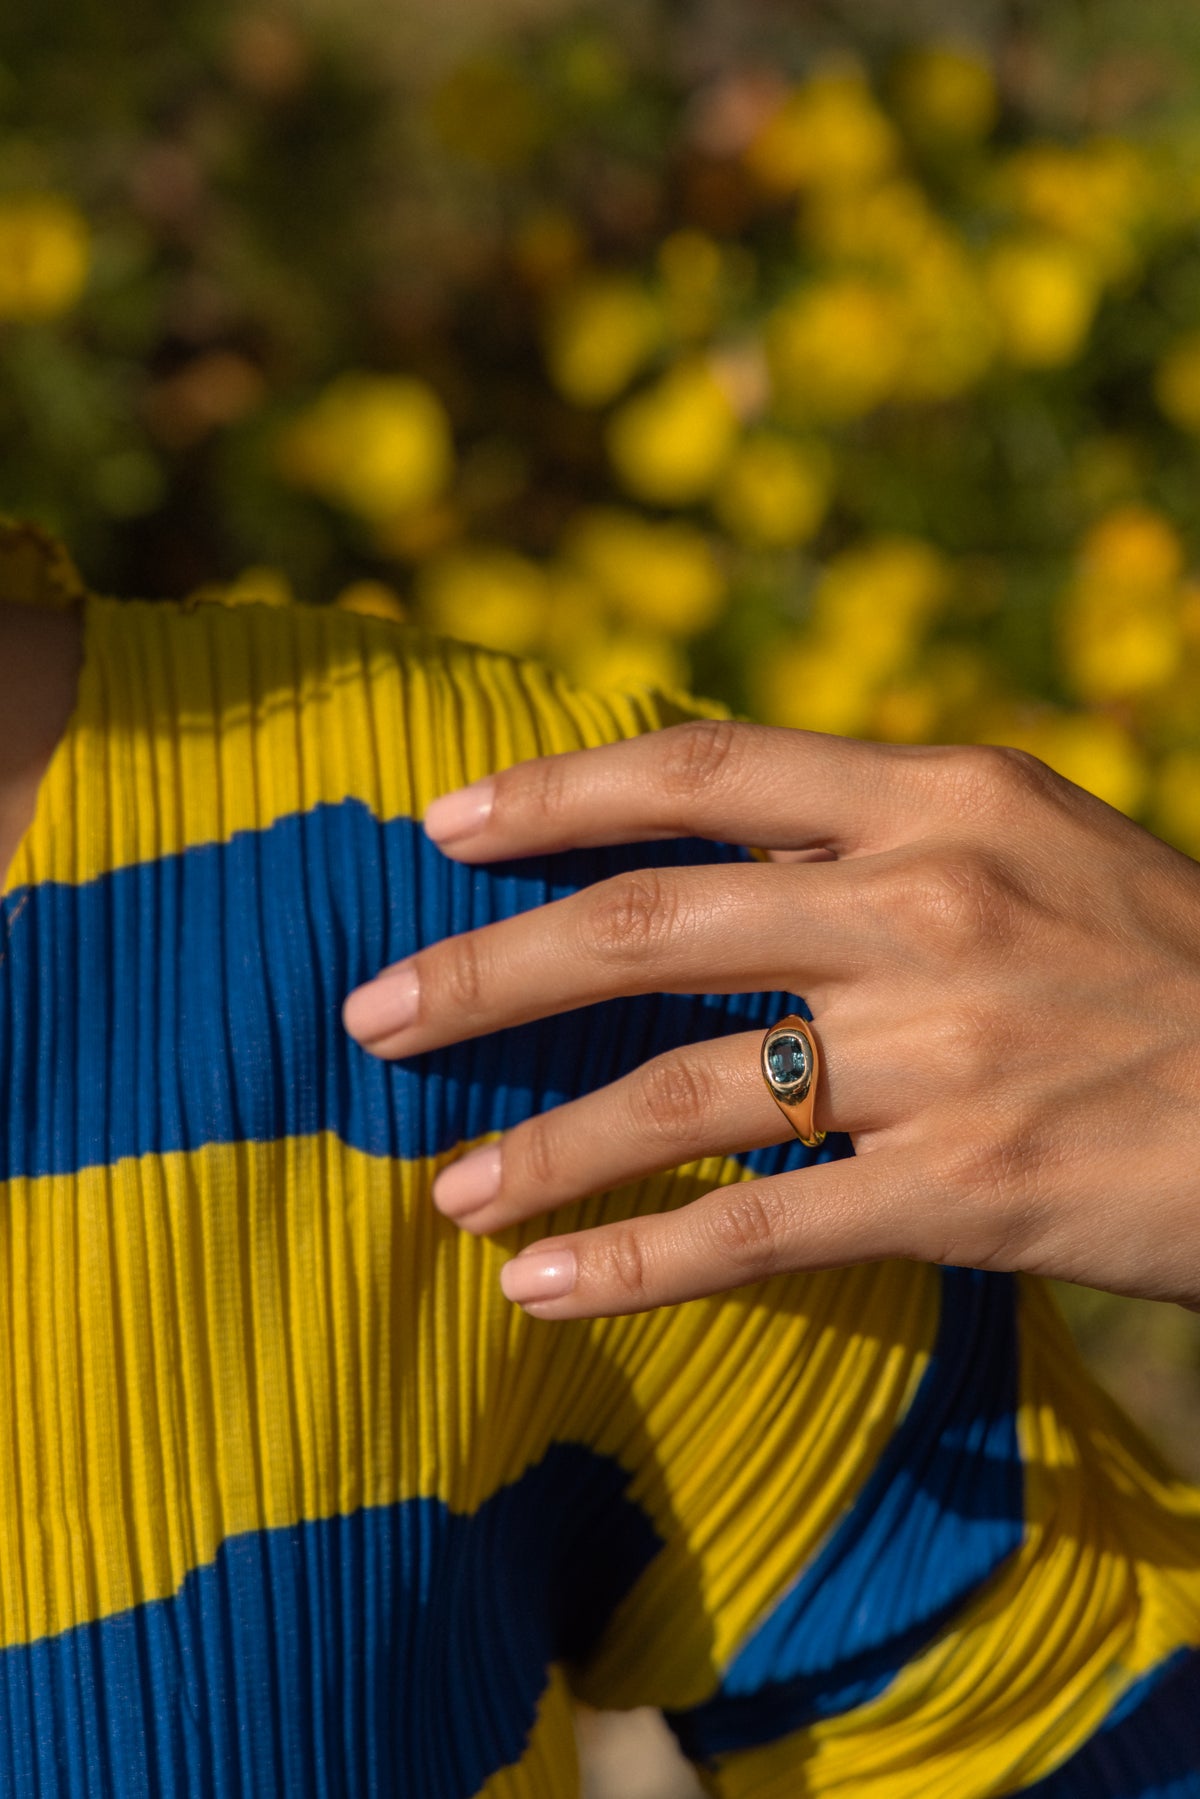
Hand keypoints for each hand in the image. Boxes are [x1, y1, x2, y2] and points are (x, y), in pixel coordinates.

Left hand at [342, 720, 1199, 1318]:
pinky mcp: (967, 1192)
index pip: (704, 768)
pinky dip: (637, 1259)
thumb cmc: (1159, 959)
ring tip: (440, 1184)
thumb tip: (699, 841)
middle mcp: (929, 904)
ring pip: (686, 1086)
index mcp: (942, 794)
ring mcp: (945, 1051)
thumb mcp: (1029, 839)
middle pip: (652, 921)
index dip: (557, 794)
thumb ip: (870, 828)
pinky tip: (540, 1285)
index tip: (441, 828)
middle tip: (370, 1012)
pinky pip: (760, 1226)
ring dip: (543, 1140)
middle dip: (489, 969)